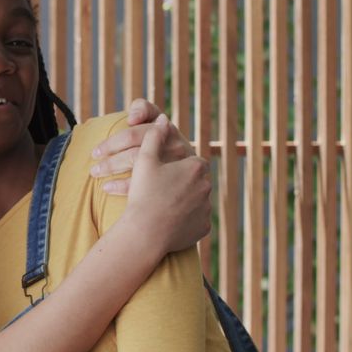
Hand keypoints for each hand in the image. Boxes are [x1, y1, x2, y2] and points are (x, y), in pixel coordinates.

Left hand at [91, 98, 196, 194]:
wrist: (187, 177)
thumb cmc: (162, 145)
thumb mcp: (157, 123)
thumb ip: (143, 110)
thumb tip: (132, 117)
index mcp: (165, 125)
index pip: (146, 117)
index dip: (133, 119)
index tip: (119, 130)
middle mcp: (172, 140)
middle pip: (136, 138)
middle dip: (111, 146)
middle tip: (94, 156)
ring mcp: (173, 161)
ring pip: (137, 159)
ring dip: (111, 165)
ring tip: (95, 172)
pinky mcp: (172, 181)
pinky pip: (142, 182)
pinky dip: (120, 185)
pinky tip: (107, 188)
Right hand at [122, 124, 210, 252]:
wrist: (146, 232)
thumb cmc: (144, 194)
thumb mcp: (144, 160)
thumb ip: (154, 137)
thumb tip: (163, 119)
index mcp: (196, 167)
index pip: (189, 163)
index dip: (173, 168)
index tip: (161, 174)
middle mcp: (207, 186)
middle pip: (192, 182)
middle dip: (178, 185)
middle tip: (159, 191)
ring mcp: (206, 209)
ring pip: (194, 202)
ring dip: (181, 203)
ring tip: (160, 207)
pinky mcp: (203, 228)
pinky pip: (193, 222)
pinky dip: (183, 222)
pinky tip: (167, 223)